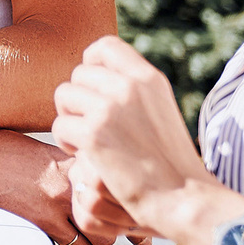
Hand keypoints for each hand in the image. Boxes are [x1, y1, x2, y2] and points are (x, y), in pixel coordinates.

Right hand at [0, 129, 117, 244]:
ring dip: (94, 239)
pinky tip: (60, 238)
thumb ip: (70, 166)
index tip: (132, 212)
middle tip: (102, 225)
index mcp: (75, 158)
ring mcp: (60, 200)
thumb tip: (91, 181)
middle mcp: (74, 178)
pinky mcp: (44, 221)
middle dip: (111, 223)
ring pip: (103, 237)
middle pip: (117, 214)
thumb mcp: (41, 150)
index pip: (117, 184)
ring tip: (77, 232)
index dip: (127, 202)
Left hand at [51, 36, 215, 235]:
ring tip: (87, 141)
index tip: (93, 89)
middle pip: (79, 74)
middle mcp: (129, 87)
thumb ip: (134, 92)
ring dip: (70, 119)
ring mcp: (110, 109)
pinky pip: (60, 126)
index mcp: (148, 79)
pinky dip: (67, 143)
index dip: (91, 63)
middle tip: (91, 126)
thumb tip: (100, 76)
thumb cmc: (171, 163)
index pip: (106, 46)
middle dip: (79, 100)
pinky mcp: (94, 134)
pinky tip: (86, 156)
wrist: (183, 198)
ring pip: (64, 96)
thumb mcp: (159, 111)